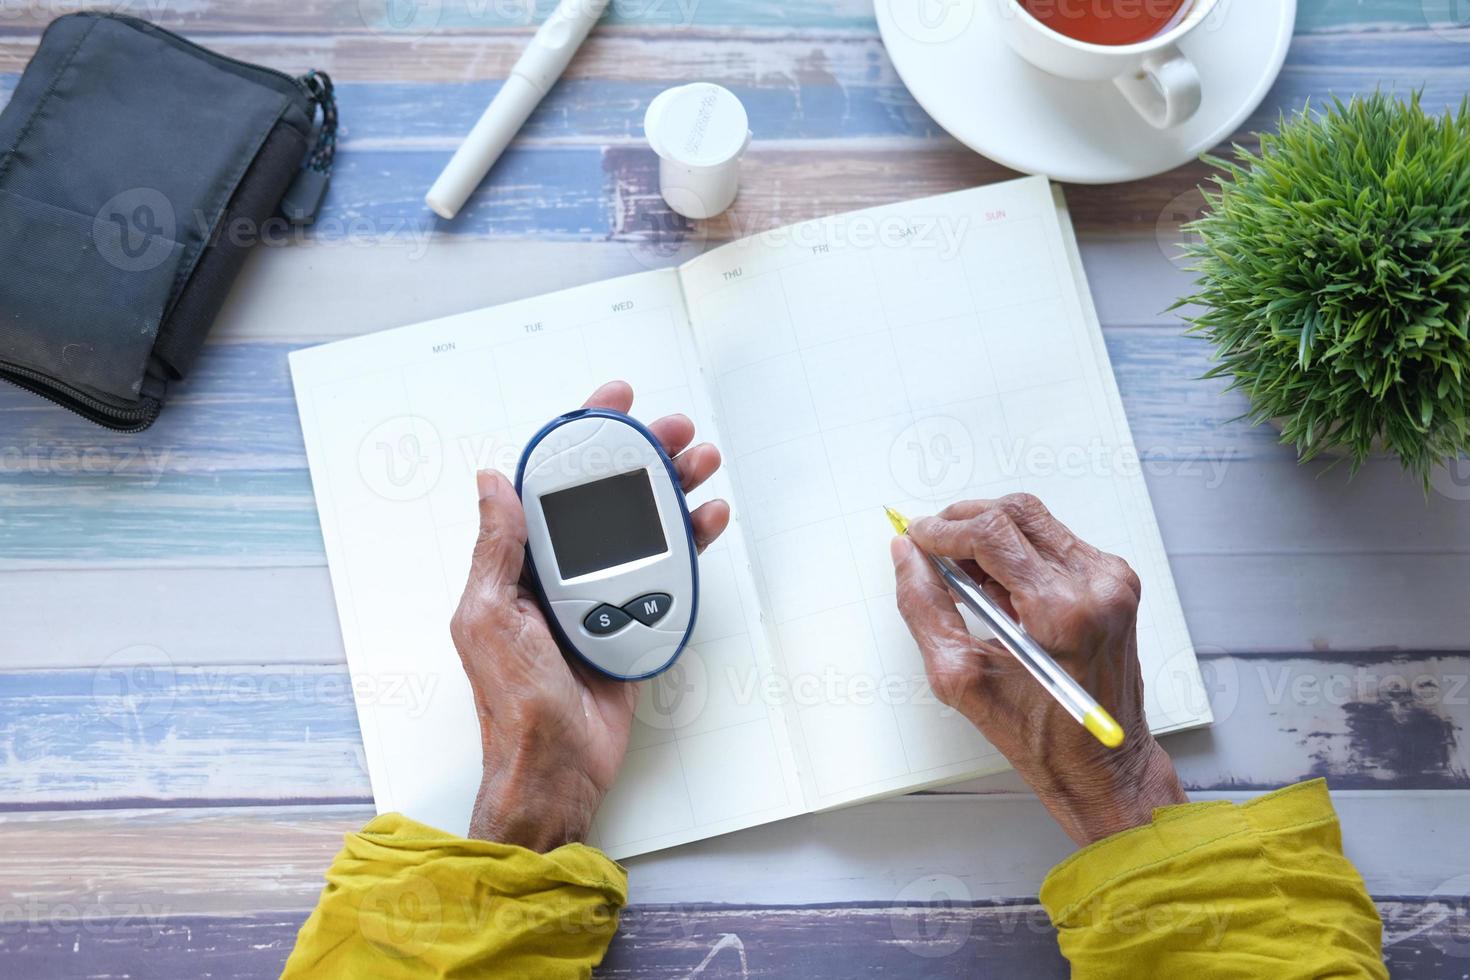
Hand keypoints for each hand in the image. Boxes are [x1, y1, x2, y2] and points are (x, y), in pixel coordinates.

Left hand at [449, 381, 729, 850]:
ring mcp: (599, 594)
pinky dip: (689, 543)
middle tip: (676, 432)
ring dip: (673, 490)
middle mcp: (559, 571)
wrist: (554, 768)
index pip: (550, 483)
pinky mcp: (633, 620)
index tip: (613, 404)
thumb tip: (490, 481)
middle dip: (643, 456)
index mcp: (518, 563)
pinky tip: (707, 520)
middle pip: (607, 495)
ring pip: (642, 526)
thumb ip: (498, 549)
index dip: (581, 438)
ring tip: (703, 463)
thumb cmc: (512, 702)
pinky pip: (665, 572)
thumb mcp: (487, 617)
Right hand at [891, 493, 1185, 845]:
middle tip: (931, 548)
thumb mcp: (960, 678)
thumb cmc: (1041, 737)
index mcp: (1062, 612)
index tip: (915, 538)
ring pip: (1034, 521)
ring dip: (989, 537)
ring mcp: (1111, 579)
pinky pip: (1053, 541)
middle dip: (963, 521)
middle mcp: (1096, 585)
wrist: (1103, 764)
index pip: (992, 533)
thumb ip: (924, 608)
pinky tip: (999, 588)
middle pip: (1016, 513)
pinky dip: (1017, 553)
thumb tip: (906, 556)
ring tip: (965, 578)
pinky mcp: (1114, 581)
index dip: (943, 530)